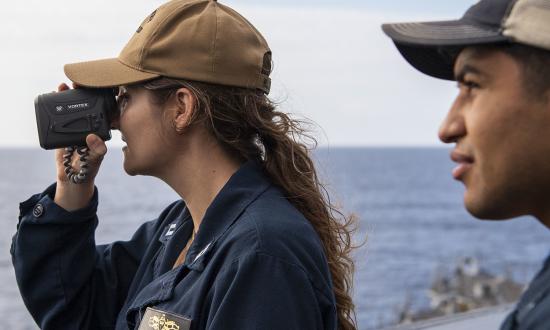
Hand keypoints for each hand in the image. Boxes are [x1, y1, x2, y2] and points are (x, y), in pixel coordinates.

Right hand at [53, 83, 107, 210]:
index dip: (102, 96)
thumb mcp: (95, 158)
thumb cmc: (89, 166)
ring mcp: (76, 124)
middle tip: (77, 83)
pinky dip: (57, 103)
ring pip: (74, 106)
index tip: (98, 87)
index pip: (104, 108)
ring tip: (63, 86)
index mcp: (101, 128)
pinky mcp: (63, 128)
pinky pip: (60, 113)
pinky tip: (54, 94)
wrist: (72, 175)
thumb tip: (93, 138)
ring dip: (69, 94)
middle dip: (83, 91)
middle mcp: (90, 123)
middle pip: (88, 103)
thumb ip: (96, 150)